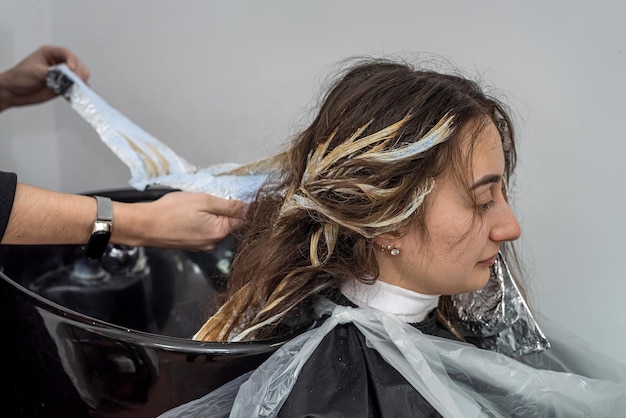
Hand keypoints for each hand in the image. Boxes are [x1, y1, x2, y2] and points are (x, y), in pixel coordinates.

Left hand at [0, 45, 89, 110]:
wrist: (13, 92)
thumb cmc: (19, 77)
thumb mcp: (36, 72)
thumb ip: (53, 73)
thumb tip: (68, 76)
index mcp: (50, 53)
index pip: (66, 53)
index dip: (72, 60)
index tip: (72, 70)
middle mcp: (58, 63)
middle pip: (77, 64)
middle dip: (79, 73)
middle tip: (75, 81)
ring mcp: (62, 75)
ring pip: (80, 76)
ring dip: (80, 82)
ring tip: (76, 88)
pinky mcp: (63, 87)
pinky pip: (77, 88)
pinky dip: (80, 91)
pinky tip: (79, 93)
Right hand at [115, 192, 247, 250]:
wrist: (144, 226)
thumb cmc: (170, 212)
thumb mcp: (203, 201)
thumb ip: (228, 205)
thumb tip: (248, 207)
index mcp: (219, 232)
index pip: (242, 219)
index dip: (240, 205)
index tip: (232, 195)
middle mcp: (213, 243)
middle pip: (229, 223)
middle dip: (223, 209)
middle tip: (208, 198)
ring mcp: (202, 245)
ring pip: (216, 226)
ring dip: (211, 215)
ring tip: (195, 206)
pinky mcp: (192, 244)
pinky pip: (204, 231)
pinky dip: (201, 221)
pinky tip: (190, 214)